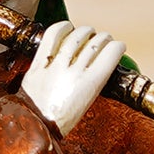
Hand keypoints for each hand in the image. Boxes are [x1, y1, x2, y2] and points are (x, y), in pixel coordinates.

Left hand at [20, 22, 124, 137]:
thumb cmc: (62, 119)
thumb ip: (94, 80)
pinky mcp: (38, 64)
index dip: (117, 46)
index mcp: (90, 84)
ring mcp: (55, 67)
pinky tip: (67, 27)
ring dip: (85, 31)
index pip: (111, 53)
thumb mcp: (88, 100)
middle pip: (95, 44)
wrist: (36, 126)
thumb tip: (99, 61)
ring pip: (76, 38)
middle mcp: (74, 73)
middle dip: (103, 38)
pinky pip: (51, 38)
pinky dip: (61, 28)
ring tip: (87, 32)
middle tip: (103, 39)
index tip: (118, 46)